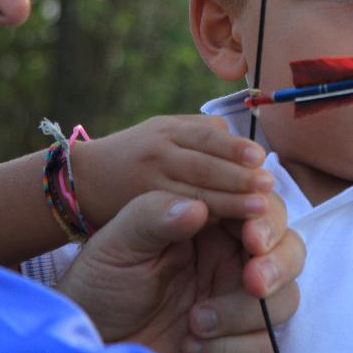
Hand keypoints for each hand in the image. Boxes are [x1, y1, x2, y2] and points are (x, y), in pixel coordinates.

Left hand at [56, 189, 303, 352]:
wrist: (86, 346)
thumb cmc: (100, 286)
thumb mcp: (117, 244)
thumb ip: (153, 216)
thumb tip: (198, 206)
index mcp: (214, 224)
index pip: (261, 208)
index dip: (268, 218)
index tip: (254, 236)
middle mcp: (234, 260)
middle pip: (291, 249)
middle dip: (279, 263)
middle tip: (254, 279)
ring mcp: (240, 303)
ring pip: (286, 298)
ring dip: (246, 312)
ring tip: (195, 322)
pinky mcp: (240, 345)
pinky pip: (266, 345)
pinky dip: (233, 348)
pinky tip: (192, 346)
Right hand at [70, 115, 274, 228]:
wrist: (83, 179)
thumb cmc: (137, 153)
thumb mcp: (164, 131)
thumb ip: (201, 134)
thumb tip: (243, 144)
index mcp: (168, 130)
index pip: (206, 136)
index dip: (234, 147)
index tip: (260, 157)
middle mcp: (158, 153)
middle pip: (204, 165)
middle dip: (239, 176)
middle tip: (268, 186)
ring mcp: (148, 182)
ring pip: (194, 191)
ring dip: (230, 200)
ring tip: (259, 207)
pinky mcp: (141, 209)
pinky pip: (178, 213)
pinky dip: (204, 216)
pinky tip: (228, 222)